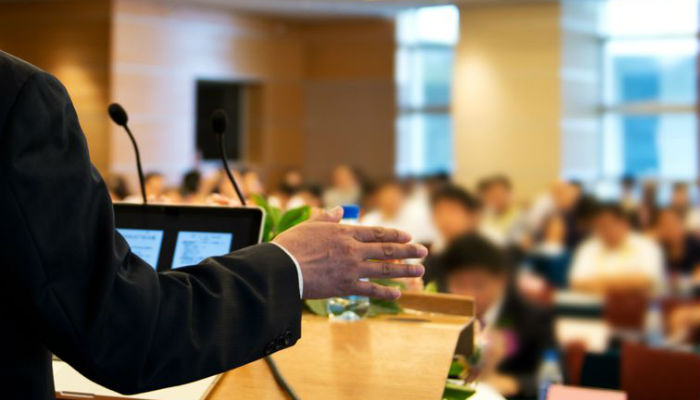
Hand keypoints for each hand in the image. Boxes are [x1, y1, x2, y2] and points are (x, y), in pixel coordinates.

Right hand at [273, 207, 427, 299]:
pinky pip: (371, 290)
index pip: (376, 232)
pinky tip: (398, 293)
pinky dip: (386, 292)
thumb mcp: (309, 225)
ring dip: (404, 270)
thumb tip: (337, 210)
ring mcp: (351, 269)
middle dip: (408, 251)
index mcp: (345, 233)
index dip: (395, 234)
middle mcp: (353, 250)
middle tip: (424, 252)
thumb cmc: (292, 245)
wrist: (282, 268)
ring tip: (420, 271)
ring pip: (384, 269)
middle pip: (386, 249)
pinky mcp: (345, 286)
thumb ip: (326, 217)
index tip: (409, 236)